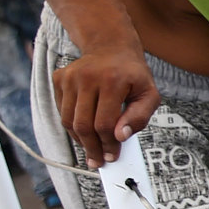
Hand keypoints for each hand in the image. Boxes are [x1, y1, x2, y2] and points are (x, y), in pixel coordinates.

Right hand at [53, 44, 159, 164]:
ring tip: (92, 148)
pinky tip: (85, 129)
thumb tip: (121, 136)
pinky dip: (72, 126)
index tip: (111, 157)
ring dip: (80, 140)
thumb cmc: (132, 75)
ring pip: (69, 121)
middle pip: (84, 125)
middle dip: (92, 148)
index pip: (105, 123)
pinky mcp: (59, 79)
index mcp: (112, 80)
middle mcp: (87, 76)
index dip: (108, 145)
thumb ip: (139, 117)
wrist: (111, 48)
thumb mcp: (149, 94)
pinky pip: (61, 112)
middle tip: (98, 161)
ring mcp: (70, 77)